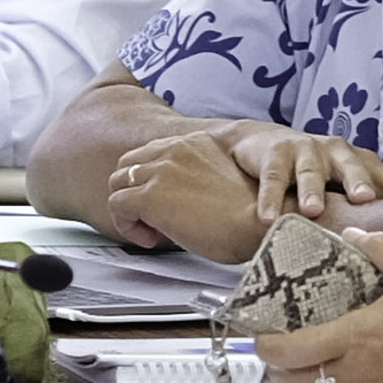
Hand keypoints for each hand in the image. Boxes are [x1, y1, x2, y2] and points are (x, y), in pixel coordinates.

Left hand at [101, 127, 280, 260]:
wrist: (265, 222)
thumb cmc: (252, 213)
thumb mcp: (222, 181)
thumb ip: (195, 180)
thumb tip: (178, 202)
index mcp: (193, 143)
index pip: (149, 153)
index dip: (148, 181)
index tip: (163, 205)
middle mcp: (174, 150)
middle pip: (126, 165)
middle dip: (131, 192)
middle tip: (151, 219)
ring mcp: (160, 172)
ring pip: (116, 184)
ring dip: (128, 210)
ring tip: (152, 231)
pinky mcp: (151, 196)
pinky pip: (117, 207)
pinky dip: (128, 226)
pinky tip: (152, 239)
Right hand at [218, 120, 382, 224]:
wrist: (265, 144)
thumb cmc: (316, 175)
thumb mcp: (343, 186)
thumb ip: (365, 210)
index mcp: (360, 162)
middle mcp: (337, 152)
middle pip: (352, 166)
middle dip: (358, 181)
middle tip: (364, 199)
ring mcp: (305, 150)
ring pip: (310, 171)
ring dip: (312, 190)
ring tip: (312, 211)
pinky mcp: (275, 154)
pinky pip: (273, 178)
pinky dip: (270, 198)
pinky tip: (268, 218)